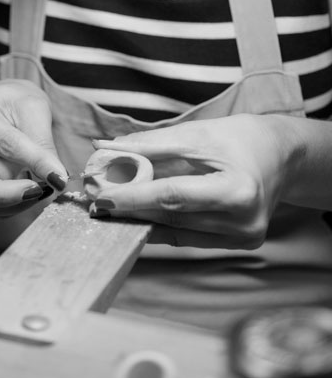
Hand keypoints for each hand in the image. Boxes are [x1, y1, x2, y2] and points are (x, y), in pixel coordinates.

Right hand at [0, 79, 67, 216]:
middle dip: (3, 196)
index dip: (34, 162)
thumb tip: (57, 177)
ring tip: (42, 188)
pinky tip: (31, 190)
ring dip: (14, 204)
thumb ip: (42, 142)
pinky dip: (13, 205)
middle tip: (37, 192)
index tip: (59, 177)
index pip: (3, 144)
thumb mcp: (32, 108)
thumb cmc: (13, 102)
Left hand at [88, 114, 293, 248]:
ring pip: (177, 231)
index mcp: (237, 190)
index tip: (100, 197)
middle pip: (172, 218)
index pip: (172, 197)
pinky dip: (160, 226)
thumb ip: (151, 145)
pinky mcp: (238, 243)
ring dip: (140, 219)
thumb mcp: (197, 134)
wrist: (282, 155)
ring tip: (108, 207)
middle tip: (94, 200)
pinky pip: (189, 237)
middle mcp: (244, 222)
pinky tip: (135, 217)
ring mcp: (243, 238)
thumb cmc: (241, 138)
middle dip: (129, 208)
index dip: (133, 198)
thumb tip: (106, 150)